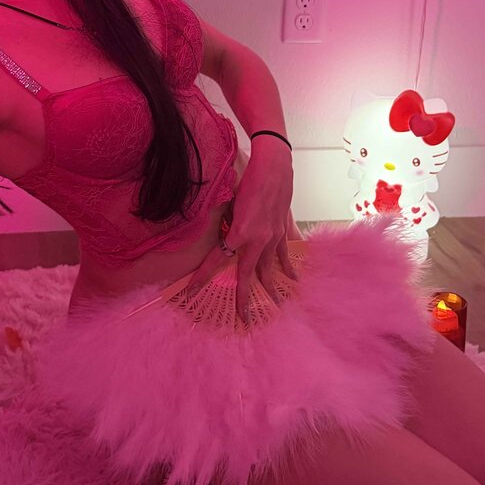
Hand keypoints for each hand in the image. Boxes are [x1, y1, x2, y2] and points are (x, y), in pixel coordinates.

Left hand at [185, 148, 297, 325]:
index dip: (203, 277)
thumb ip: (229, 225)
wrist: (274, 165)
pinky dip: (287, 269)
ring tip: (273, 309)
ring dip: (270, 291)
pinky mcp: (282, 231)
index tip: (191, 291)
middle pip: (248, 275)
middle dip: (244, 299)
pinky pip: (284, 255)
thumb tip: (225, 239)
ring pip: (269, 270)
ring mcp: (273, 237)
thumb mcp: (230, 203)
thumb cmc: (248, 180)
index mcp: (240, 232)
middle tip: (243, 320)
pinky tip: (292, 282)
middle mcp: (258, 239)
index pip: (217, 260)